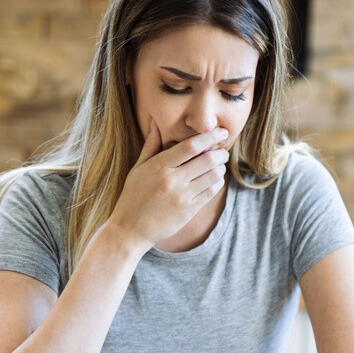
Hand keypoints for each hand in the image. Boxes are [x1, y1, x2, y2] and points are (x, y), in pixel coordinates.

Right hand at [106, 123, 229, 252]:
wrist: (130, 230)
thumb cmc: (132, 196)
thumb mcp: (137, 169)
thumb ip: (150, 145)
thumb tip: (155, 122)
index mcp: (159, 166)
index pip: (191, 146)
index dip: (210, 136)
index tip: (221, 131)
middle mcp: (172, 180)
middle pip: (207, 159)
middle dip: (220, 153)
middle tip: (223, 151)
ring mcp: (182, 197)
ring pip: (213, 176)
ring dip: (220, 168)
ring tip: (219, 165)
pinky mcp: (188, 211)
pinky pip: (211, 192)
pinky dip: (217, 183)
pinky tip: (214, 180)